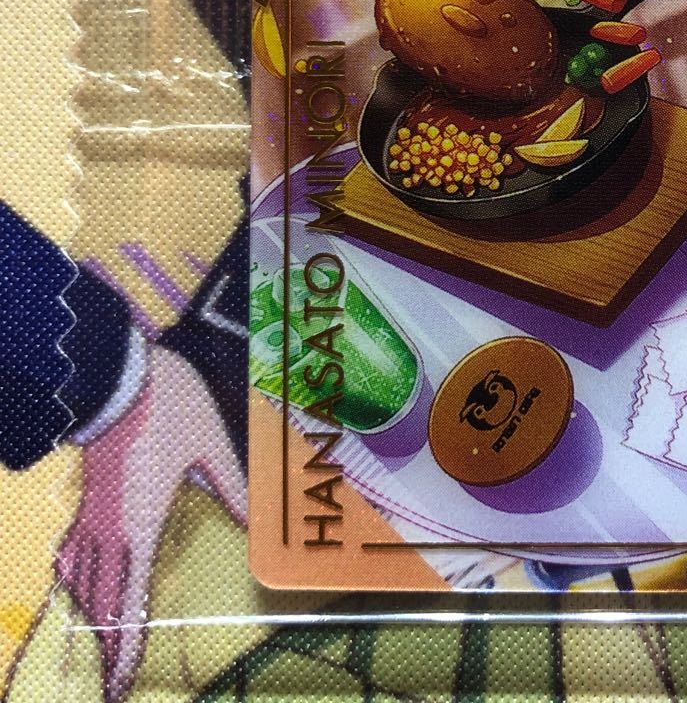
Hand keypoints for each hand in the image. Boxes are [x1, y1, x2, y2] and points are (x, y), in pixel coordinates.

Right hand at [55, 345, 245, 702]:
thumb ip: (232, 488)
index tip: (116, 687)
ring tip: (101, 646)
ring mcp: (92, 513)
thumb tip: (254, 527)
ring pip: (83, 580)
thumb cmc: (169, 406)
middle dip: (104, 646)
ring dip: (92, 617)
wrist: (116, 371)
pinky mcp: (87, 496)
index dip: (124, 647)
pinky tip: (81, 582)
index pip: (129, 601)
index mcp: (138, 525)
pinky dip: (79, 580)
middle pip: (99, 602)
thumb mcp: (212, 445)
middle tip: (106, 684)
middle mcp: (108, 530)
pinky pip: (76, 553)